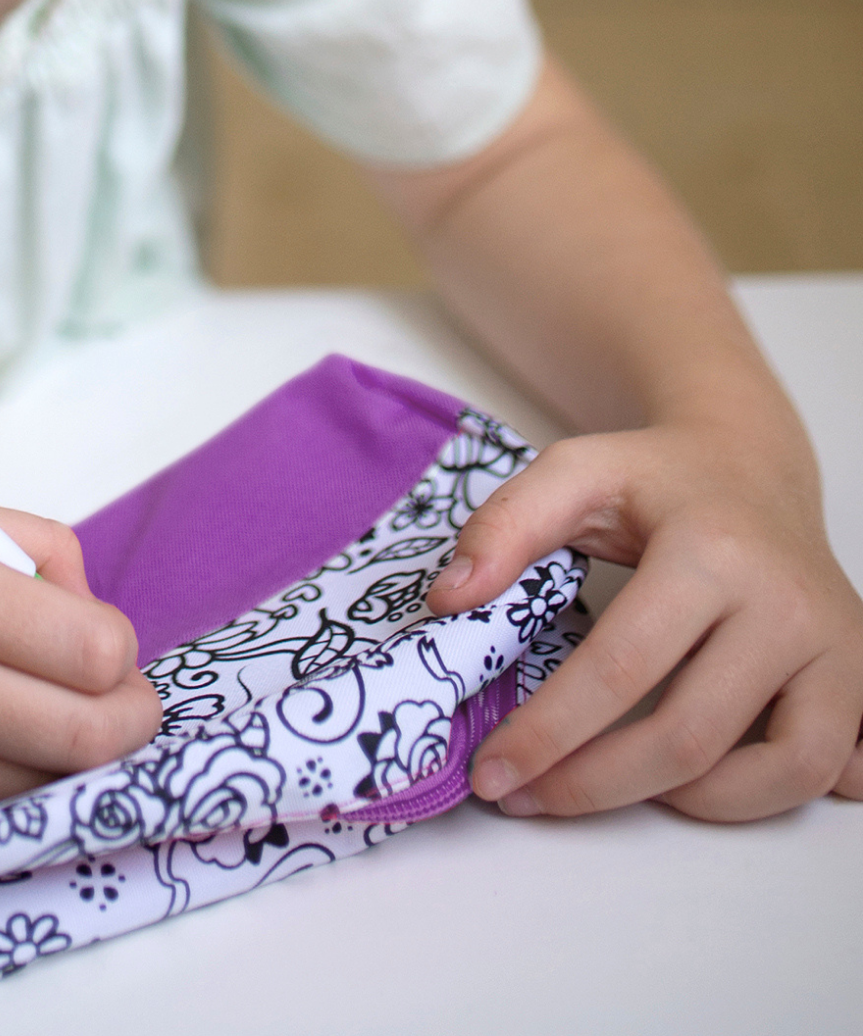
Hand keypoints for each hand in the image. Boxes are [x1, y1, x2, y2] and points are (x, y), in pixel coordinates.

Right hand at [0, 477, 160, 816]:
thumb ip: (26, 553)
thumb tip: (95, 618)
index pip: (93, 652)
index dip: (122, 650)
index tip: (106, 636)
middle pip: (84, 740)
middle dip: (126, 721)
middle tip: (126, 698)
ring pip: (35, 786)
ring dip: (65, 755)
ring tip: (52, 706)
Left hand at [424, 423, 862, 820]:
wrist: (754, 466)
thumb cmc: (658, 479)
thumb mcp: (576, 472)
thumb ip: (505, 525)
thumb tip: (448, 601)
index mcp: (712, 550)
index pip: (621, 668)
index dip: (549, 732)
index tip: (490, 770)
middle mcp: (785, 604)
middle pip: (688, 735)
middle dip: (593, 785)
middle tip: (522, 797)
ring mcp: (836, 648)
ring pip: (770, 773)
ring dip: (678, 803)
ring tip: (605, 785)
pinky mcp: (860, 681)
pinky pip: (820, 772)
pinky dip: (759, 797)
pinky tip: (694, 786)